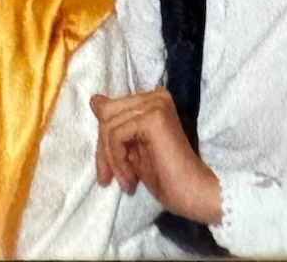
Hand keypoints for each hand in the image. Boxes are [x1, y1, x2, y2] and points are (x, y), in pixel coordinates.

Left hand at [91, 89, 221, 225]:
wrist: (192, 191)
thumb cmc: (165, 175)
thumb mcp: (132, 147)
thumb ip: (116, 125)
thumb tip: (95, 101)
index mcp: (152, 99)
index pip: (111, 109)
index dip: (103, 141)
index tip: (106, 172)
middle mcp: (155, 95)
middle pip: (107, 114)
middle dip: (103, 150)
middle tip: (107, 179)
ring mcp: (155, 103)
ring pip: (110, 125)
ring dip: (111, 160)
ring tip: (125, 183)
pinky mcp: (153, 116)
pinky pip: (117, 134)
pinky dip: (117, 159)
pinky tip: (130, 179)